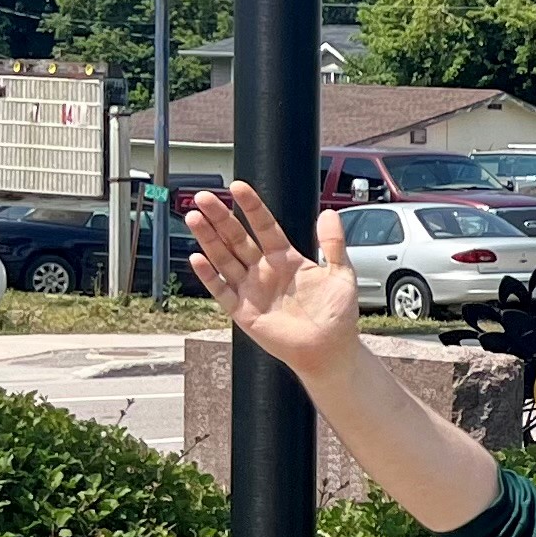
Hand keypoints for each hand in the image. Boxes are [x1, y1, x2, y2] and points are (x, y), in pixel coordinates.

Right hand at [188, 183, 360, 368]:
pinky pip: (221, 290)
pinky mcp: (243, 311)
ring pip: (224, 259)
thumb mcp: (341, 274)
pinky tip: (197, 257)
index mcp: (287, 258)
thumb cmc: (337, 315)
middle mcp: (265, 270)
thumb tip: (329, 213)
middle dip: (220, 218)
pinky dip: (209, 275)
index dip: (252, 207)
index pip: (265, 226)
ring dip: (208, 239)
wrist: (331, 350)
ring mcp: (251, 289)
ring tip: (194, 217)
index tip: (237, 187)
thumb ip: (333, 244)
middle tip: (204, 197)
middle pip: (237, 238)